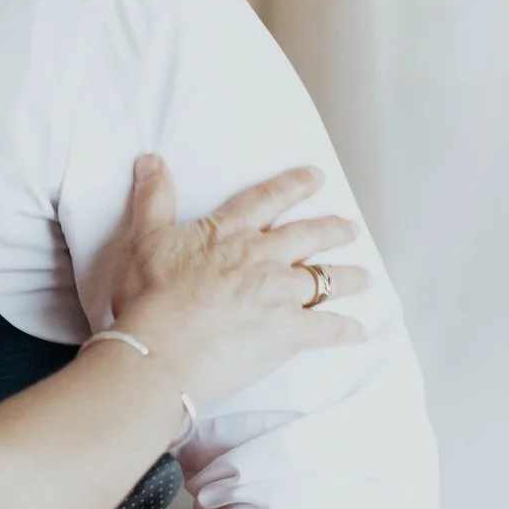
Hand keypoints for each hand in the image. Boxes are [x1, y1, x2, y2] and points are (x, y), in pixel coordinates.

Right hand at [108, 157, 369, 406]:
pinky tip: (358, 331)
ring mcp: (279, 294)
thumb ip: (154, 199)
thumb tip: (150, 160)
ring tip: (364, 277)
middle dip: (333, 230)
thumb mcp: (145, 239)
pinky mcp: (287, 332)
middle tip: (350, 229)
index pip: (268, 200)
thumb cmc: (150, 296)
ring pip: (325, 279)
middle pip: (308, 236)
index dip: (294, 186)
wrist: (162, 348)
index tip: (317, 177)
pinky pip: (326, 329)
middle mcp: (262, 258)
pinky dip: (345, 330)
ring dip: (348, 277)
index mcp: (230, 233)